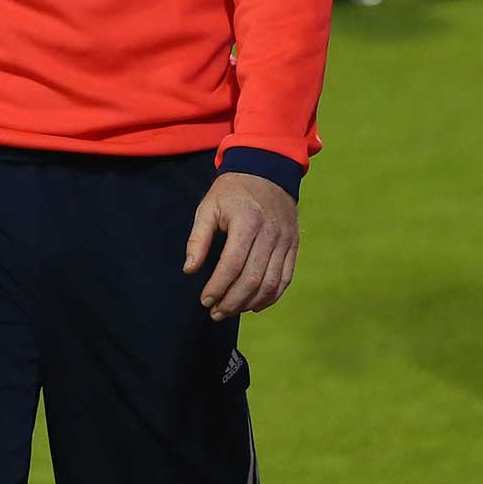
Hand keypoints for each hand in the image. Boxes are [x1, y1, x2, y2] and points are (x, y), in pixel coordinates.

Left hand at [184, 171, 298, 320]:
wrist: (268, 170)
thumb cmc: (232, 191)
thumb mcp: (209, 207)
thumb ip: (198, 239)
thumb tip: (189, 270)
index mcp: (247, 222)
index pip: (232, 265)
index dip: (217, 287)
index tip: (204, 300)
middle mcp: (269, 233)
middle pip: (252, 279)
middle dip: (231, 302)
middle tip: (215, 313)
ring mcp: (285, 240)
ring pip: (270, 283)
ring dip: (249, 303)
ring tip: (230, 310)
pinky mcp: (293, 245)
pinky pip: (285, 279)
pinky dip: (271, 297)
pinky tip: (253, 305)